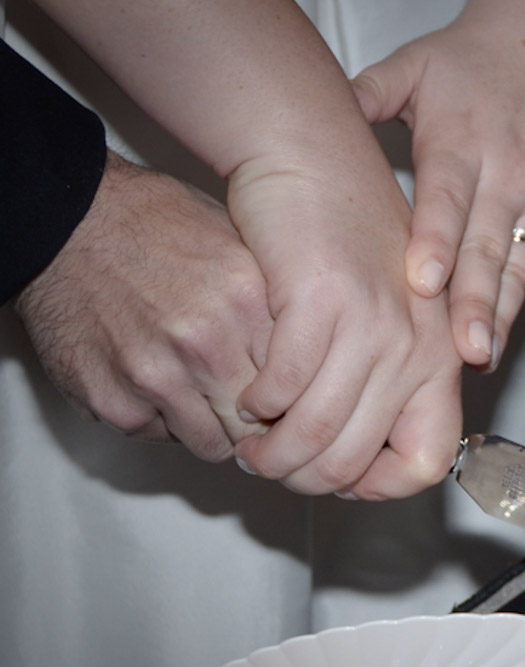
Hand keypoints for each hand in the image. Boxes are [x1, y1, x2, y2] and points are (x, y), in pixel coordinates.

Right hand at [14, 153, 271, 461]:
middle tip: (247, 407)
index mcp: (247, 301)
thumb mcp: (239, 246)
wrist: (65, 221)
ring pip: (213, 445)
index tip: (289, 398)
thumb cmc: (157, 227)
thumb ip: (278, 308)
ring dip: (211, 427)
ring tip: (200, 392)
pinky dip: (162, 420)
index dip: (296, 398)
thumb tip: (318, 360)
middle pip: (261, 425)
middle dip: (258, 423)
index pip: (301, 387)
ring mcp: (156, 375)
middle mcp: (206, 342)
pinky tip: (155, 382)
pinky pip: (159, 437)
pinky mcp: (113, 400)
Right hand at [227, 153, 462, 499]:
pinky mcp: (322, 301)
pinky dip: (257, 401)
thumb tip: (361, 465)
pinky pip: (283, 384)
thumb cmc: (346, 241)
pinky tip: (249, 393)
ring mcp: (373, 325)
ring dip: (272, 450)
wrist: (316, 159)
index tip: (337, 478)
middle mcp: (416, 348)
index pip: (428, 461)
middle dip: (302, 477)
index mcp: (439, 358)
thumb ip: (385, 384)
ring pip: (316, 433)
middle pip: (356, 459)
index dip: (378, 486)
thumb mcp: (389, 319)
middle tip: (271, 464)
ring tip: (252, 440)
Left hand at [352, 6, 524, 369]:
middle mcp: (509, 174)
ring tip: (489, 359)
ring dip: (510, 314)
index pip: (448, 201)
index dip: (436, 244)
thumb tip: (311, 112)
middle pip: (489, 248)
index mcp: (462, 143)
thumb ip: (366, 94)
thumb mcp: (413, 64)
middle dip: (474, 302)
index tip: (422, 286)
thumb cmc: (471, 57)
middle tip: (462, 353)